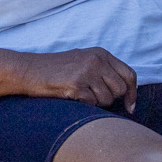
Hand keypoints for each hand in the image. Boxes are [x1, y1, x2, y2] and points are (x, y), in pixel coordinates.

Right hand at [13, 48, 137, 112]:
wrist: (28, 70)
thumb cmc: (56, 70)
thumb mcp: (83, 61)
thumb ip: (104, 71)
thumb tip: (127, 93)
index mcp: (101, 53)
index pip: (129, 74)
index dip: (132, 93)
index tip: (130, 107)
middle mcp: (96, 60)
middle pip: (120, 90)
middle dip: (110, 99)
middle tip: (93, 97)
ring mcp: (86, 71)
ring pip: (107, 99)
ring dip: (95, 103)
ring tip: (80, 94)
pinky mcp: (76, 84)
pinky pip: (91, 103)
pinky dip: (83, 105)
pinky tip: (71, 96)